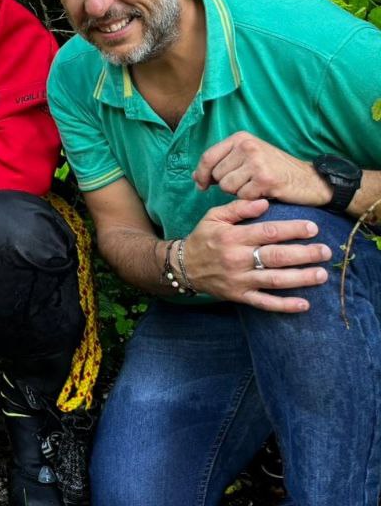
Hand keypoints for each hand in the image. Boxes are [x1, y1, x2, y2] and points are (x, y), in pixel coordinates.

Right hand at [182, 198, 331, 311]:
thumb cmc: (203, 238)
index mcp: (232, 237)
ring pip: (275, 280)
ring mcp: (239, 280)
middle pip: (276, 256)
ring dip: (301, 278)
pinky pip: (264, 303)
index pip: (268, 232)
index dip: (292, 229)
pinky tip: (304, 304)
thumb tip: (264, 203)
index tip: (313, 227)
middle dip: (304, 254)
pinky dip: (284, 305)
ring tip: (321, 274)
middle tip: (325, 251)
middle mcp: (237, 259)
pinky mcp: (239, 296)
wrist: (182, 267)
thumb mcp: (214, 217)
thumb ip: (238, 208)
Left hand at [194, 132, 329, 206]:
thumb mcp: (248, 157)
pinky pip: (242, 196)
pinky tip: (263, 192)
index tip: (201, 185)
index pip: (208, 157)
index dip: (201, 174)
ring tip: (255, 186)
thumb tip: (196, 176)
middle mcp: (247, 146)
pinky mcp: (265, 179)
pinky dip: (250, 199)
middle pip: (217, 175)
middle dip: (227, 184)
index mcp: (240, 138)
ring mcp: (256, 162)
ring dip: (239, 192)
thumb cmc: (275, 169)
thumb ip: (222, 163)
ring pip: (227, 187)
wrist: (310, 180)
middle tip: (246, 183)